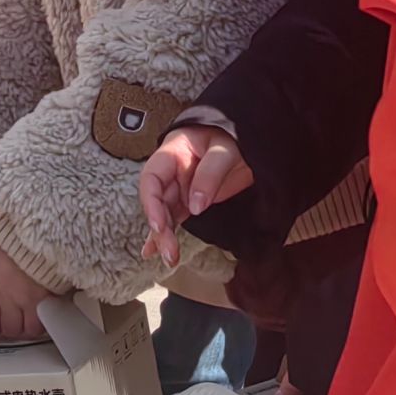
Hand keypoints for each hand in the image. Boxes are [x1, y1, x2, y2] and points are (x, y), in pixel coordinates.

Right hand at [139, 122, 254, 266]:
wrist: (244, 138)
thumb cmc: (230, 136)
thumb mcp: (225, 149)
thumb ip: (210, 174)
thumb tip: (195, 206)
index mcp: (172, 153)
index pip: (151, 178)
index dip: (151, 203)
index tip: (159, 225)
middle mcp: (171, 173)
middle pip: (156, 202)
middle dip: (160, 228)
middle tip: (169, 251)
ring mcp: (179, 188)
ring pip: (164, 214)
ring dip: (164, 236)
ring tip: (170, 258)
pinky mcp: (189, 200)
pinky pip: (173, 218)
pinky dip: (166, 234)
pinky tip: (155, 251)